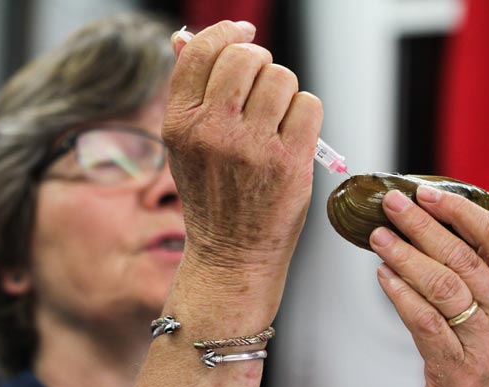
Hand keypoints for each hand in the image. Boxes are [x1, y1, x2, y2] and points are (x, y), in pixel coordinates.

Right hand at [163, 21, 322, 273]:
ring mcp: (252, 148)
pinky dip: (304, 113)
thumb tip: (182, 37)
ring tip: (274, 119)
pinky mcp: (288, 162)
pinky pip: (308, 104)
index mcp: (180, 124)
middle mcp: (212, 132)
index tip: (244, 33)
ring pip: (282, 78)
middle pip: (247, 56)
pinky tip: (292, 135)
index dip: (227, 32)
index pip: (202, 51)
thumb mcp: (185, 145)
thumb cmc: (212, 196)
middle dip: (260, 62)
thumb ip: (188, 91)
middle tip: (261, 85)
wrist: (233, 252)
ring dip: (284, 91)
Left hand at [370, 185, 488, 386]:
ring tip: (378, 237)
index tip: (426, 192)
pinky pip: (424, 320)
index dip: (459, 210)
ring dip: (405, 256)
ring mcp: (486, 341)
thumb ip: (473, 271)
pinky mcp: (456, 365)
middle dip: (421, 225)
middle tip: (391, 205)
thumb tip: (428, 223)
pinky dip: (400, 294)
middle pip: (462, 256)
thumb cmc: (481, 355)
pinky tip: (383, 276)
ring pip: (441, 285)